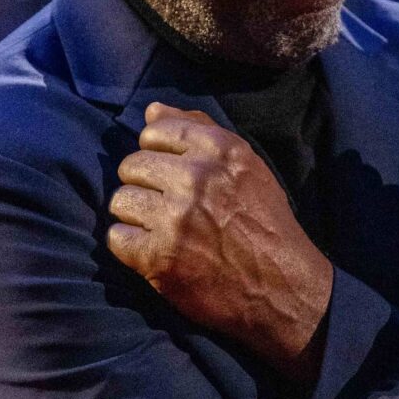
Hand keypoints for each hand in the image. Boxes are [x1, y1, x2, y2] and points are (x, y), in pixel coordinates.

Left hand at [107, 103, 331, 378]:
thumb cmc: (264, 224)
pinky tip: (155, 252)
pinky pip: (116, 237)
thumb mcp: (246, 166)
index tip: (172, 175)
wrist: (281, 287)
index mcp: (220, 149)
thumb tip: (151, 110)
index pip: (153, 131)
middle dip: (144, 186)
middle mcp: (196, 177)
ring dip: (135, 217)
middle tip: (167, 208)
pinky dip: (131, 247)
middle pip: (131, 165)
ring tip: (161, 230)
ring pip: (120, 200)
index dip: (157, 153)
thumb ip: (200, 131)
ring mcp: (176, 218)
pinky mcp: (159, 256)